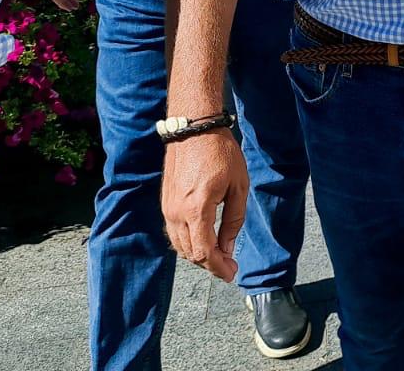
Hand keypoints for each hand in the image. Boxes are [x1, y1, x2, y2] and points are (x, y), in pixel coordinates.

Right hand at [162, 130, 248, 281]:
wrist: (194, 130)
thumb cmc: (221, 154)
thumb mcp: (238, 187)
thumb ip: (233, 220)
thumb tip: (228, 247)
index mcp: (196, 209)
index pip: (203, 252)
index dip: (218, 268)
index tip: (232, 273)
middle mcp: (176, 213)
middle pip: (190, 253)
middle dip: (210, 264)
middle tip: (230, 266)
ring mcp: (167, 208)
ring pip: (179, 246)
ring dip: (198, 255)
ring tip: (219, 256)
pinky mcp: (165, 203)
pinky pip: (173, 233)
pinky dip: (188, 242)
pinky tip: (203, 240)